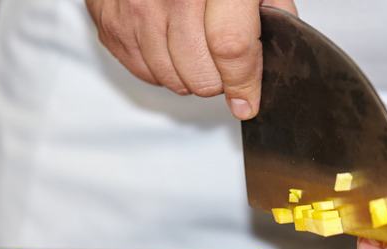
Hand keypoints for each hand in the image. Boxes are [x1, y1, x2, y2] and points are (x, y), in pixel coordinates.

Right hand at [85, 0, 296, 119]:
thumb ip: (271, 10)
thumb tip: (276, 53)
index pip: (230, 47)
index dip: (243, 82)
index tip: (247, 101)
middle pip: (199, 74)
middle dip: (217, 79)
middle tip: (220, 60)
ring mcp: (136, 8)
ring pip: (171, 80)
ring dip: (189, 76)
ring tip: (194, 49)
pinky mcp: (110, 21)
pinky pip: (144, 72)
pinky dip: (161, 69)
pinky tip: (170, 44)